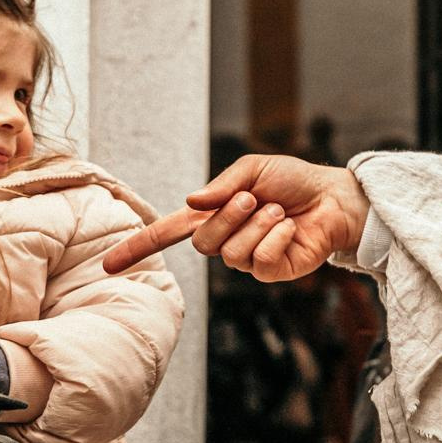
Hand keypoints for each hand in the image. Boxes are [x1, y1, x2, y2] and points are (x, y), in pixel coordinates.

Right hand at [101, 154, 368, 281]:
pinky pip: (259, 261)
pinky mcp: (272, 272)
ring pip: (231, 253)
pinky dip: (276, 237)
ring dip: (258, 224)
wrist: (333, 197)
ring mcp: (248, 260)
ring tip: (279, 211)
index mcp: (214, 214)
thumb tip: (190, 200)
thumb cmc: (294, 181)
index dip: (139, 248)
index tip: (108, 265)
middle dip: (228, 216)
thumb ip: (221, 185)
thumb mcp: (253, 170)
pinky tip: (290, 229)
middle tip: (255, 199)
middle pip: (202, 242)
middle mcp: (226, 240)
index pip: (168, 234)